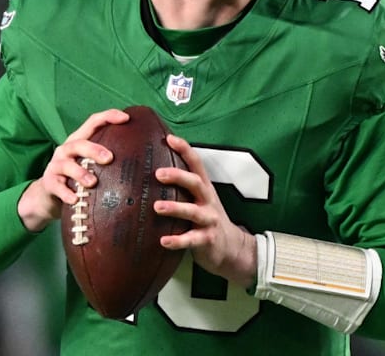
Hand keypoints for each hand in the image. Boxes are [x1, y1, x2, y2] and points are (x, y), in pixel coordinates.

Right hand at [16, 108, 128, 231]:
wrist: (49, 197)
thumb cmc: (79, 178)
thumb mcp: (91, 164)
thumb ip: (109, 159)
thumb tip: (144, 159)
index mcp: (80, 141)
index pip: (93, 122)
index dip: (108, 116)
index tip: (126, 118)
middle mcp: (66, 150)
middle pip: (79, 143)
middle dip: (94, 149)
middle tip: (110, 158)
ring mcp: (56, 166)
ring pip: (66, 165)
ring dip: (80, 173)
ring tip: (92, 182)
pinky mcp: (49, 183)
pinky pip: (57, 186)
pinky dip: (66, 193)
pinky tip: (75, 199)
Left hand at [153, 135, 256, 288]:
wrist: (232, 247)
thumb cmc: (207, 219)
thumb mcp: (199, 200)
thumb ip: (182, 188)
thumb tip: (152, 171)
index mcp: (204, 188)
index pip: (196, 163)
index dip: (185, 150)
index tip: (169, 138)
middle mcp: (208, 200)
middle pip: (195, 183)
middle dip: (178, 177)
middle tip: (158, 173)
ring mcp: (209, 220)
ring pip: (193, 212)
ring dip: (175, 208)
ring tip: (157, 207)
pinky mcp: (207, 240)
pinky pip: (191, 240)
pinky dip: (177, 241)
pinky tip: (163, 241)